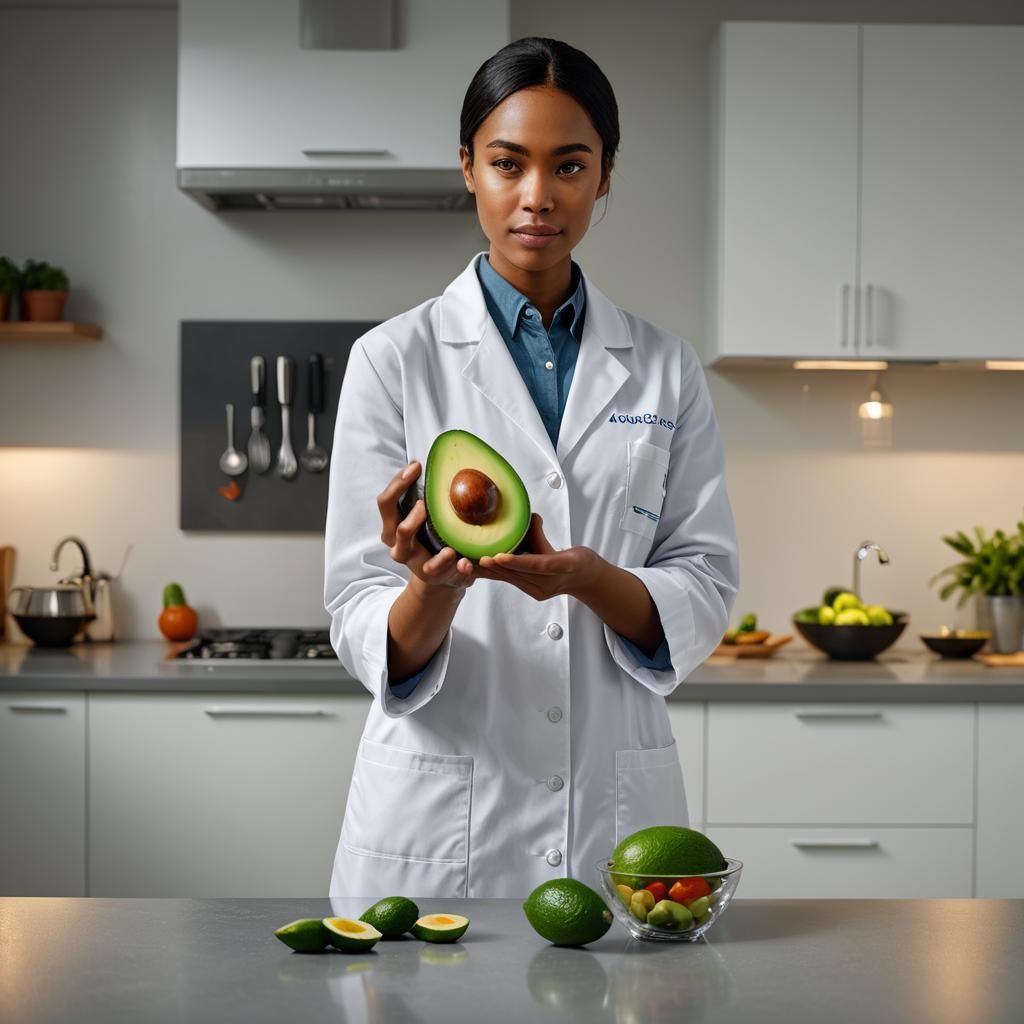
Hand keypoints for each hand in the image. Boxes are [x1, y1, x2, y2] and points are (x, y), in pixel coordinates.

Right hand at [377, 461, 475, 591]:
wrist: (442, 577)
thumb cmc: (430, 537)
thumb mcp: (423, 516)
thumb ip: (423, 495)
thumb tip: (433, 459)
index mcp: (393, 528)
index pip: (385, 502)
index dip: (397, 483)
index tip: (416, 465)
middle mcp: (399, 548)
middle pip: (398, 530)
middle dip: (412, 517)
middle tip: (425, 503)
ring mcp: (417, 565)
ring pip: (421, 558)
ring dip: (431, 549)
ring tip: (448, 544)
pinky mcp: (437, 578)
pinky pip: (445, 573)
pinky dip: (456, 567)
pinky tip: (465, 561)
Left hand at [475, 513, 602, 600]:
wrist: (585, 580)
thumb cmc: (578, 561)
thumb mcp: (568, 544)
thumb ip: (544, 533)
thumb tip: (531, 516)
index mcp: (562, 569)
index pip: (537, 565)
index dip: (517, 561)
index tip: (498, 556)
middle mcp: (547, 585)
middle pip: (518, 575)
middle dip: (496, 567)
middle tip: (474, 557)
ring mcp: (538, 591)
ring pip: (511, 579)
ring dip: (491, 571)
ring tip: (471, 562)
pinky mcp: (531, 591)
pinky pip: (510, 580)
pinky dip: (495, 573)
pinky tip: (479, 568)